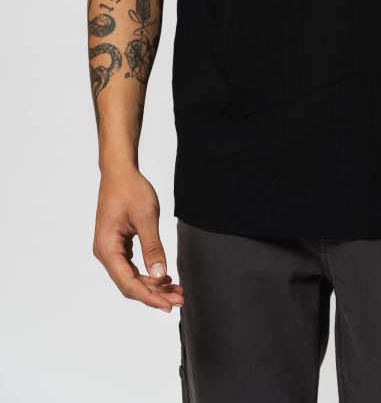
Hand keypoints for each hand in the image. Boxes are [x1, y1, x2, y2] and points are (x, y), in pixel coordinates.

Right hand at [93, 166, 184, 311]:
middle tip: (179, 299)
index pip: (128, 282)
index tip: (168, 305)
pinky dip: (148, 275)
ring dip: (153, 286)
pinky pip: (131, 268)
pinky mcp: (117, 246)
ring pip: (131, 278)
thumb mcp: (146, 216)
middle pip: (129, 284)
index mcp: (107, 248)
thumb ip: (152, 247)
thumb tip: (159, 275)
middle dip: (155, 294)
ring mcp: (110, 250)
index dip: (149, 297)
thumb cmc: (131, 189)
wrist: (120, 172)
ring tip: (176, 291)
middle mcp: (105, 253)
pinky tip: (164, 278)